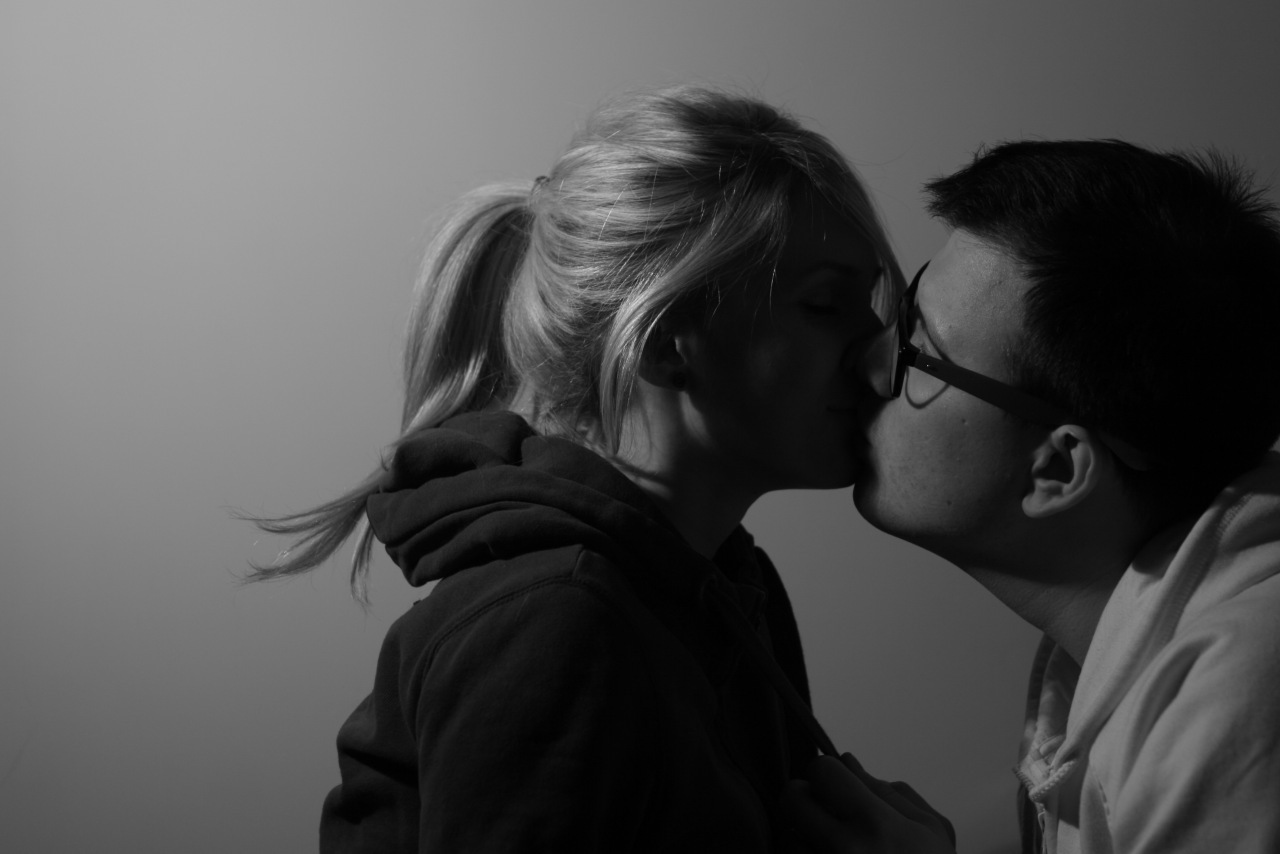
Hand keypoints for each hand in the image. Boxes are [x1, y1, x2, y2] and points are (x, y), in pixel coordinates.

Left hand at [779, 753, 956, 853]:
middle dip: (804, 798)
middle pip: (789, 799)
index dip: (828, 774)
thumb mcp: (931, 830)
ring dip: (802, 836)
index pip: (821, 771)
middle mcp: (843, 851)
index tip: (837, 786)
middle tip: (824, 811)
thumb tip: (848, 762)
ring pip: (787, 837)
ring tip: (832, 848)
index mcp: (875, 826)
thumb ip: (888, 792)